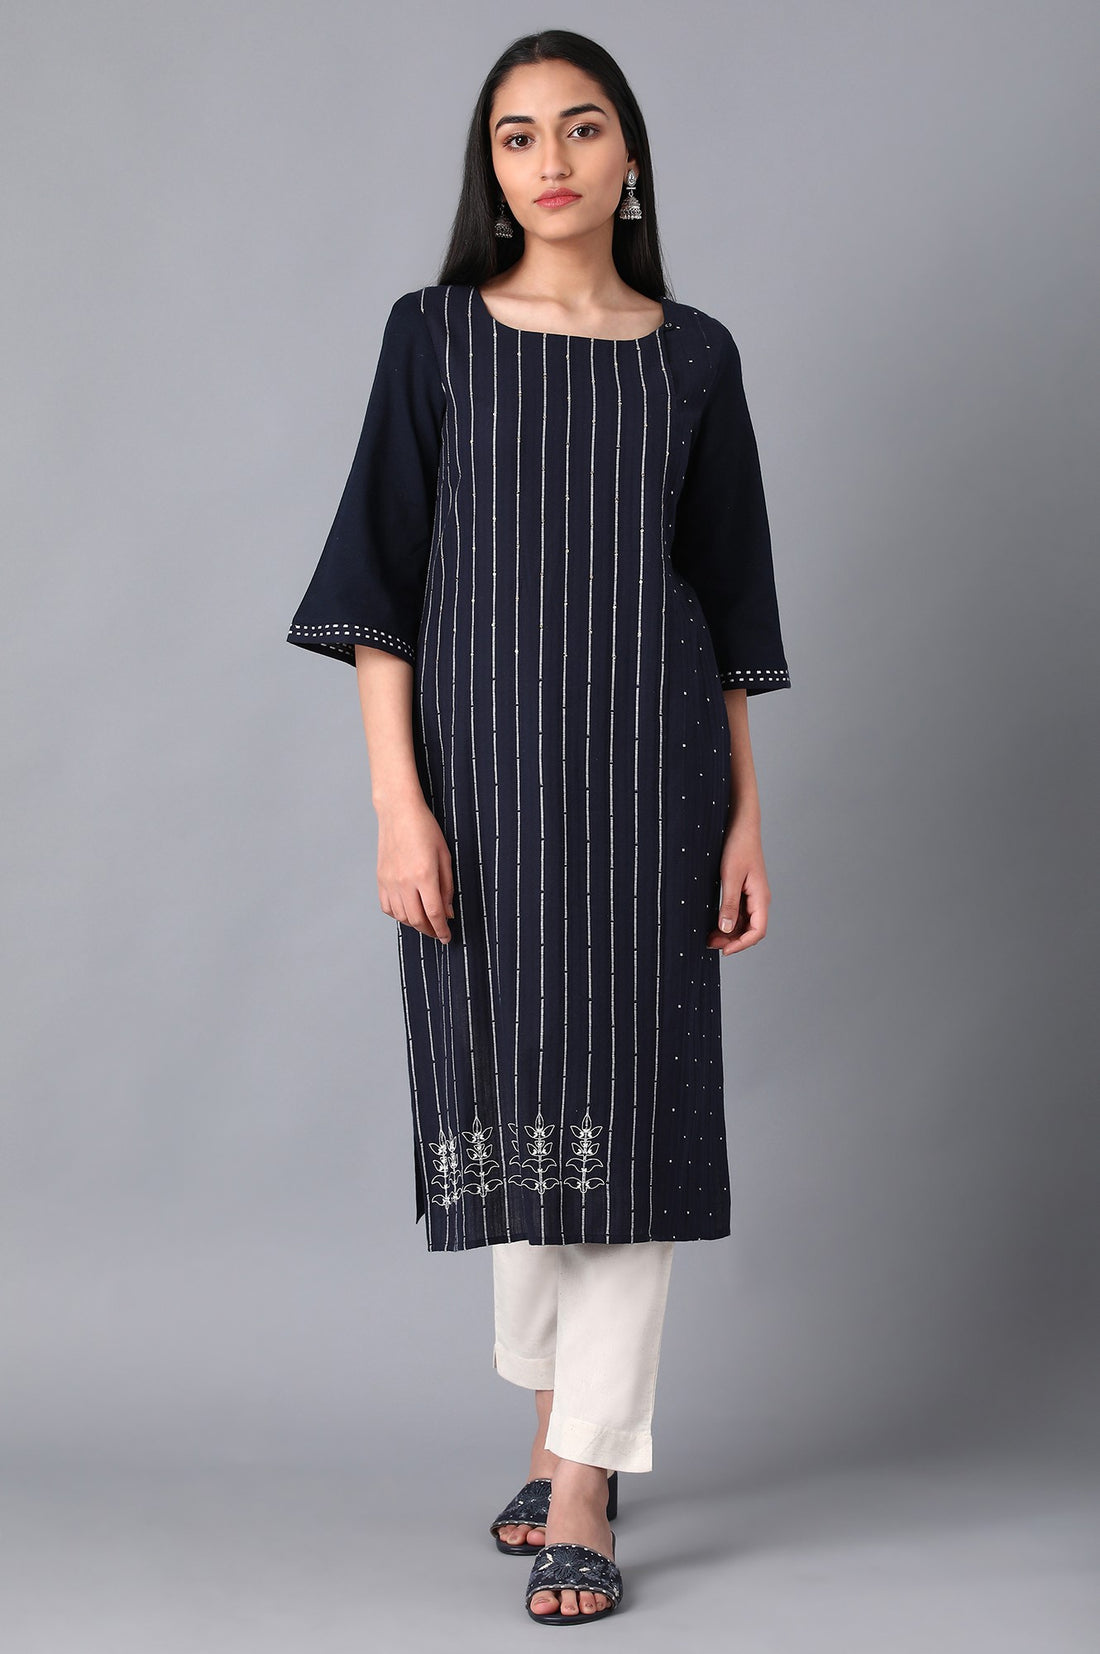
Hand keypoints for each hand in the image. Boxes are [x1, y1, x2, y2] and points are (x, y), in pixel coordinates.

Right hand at [376, 798, 454, 942]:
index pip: (434, 913)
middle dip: (430, 931)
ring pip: (401, 917)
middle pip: (417, 920)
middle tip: (439, 933)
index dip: (442, 930)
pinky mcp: (380, 879)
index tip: (447, 938)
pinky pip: (387, 908)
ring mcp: (389, 882)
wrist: (398, 812)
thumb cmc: (425, 829)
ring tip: (426, 922)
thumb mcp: (445, 857)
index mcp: (424, 875)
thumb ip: (447, 888)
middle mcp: (404, 882)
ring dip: (415, 925)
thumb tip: (447, 913)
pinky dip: (398, 915)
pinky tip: (408, 912)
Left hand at [707, 820, 770, 954]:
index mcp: (761, 897)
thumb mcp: (730, 876)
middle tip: (710, 944)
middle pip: (750, 930)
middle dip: (732, 940)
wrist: (741, 824)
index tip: (724, 950)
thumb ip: (729, 904)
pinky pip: (739, 912)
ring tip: (709, 936)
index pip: (758, 931)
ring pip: (744, 922)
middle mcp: (759, 899)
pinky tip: (714, 922)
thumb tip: (727, 930)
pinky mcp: (744, 889)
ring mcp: (752, 895)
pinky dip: (728, 920)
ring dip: (729, 932)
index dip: (742, 945)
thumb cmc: (738, 846)